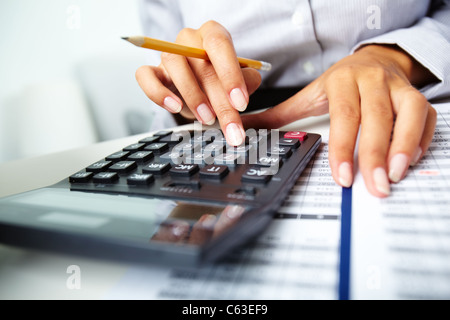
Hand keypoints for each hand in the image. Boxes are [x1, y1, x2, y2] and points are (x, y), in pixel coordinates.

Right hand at [135, 20, 261, 145]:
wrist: (201, 89)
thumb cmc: (220, 80)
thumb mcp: (239, 81)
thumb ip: (248, 81)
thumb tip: (245, 89)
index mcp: (213, 34)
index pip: (220, 45)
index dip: (230, 74)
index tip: (240, 103)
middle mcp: (189, 39)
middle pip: (201, 63)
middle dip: (219, 101)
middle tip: (230, 126)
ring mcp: (169, 54)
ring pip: (174, 65)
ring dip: (193, 96)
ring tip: (207, 119)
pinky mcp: (152, 71)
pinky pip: (145, 76)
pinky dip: (158, 92)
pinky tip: (174, 107)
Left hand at [242, 44, 436, 196]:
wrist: (373, 60)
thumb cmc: (339, 83)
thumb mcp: (307, 96)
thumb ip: (279, 116)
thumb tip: (243, 128)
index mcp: (343, 81)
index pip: (344, 116)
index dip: (343, 147)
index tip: (342, 177)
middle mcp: (373, 81)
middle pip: (376, 119)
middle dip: (374, 155)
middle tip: (373, 187)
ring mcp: (398, 87)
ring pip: (408, 115)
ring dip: (404, 147)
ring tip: (394, 176)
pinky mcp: (417, 96)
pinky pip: (427, 117)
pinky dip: (422, 139)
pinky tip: (409, 161)